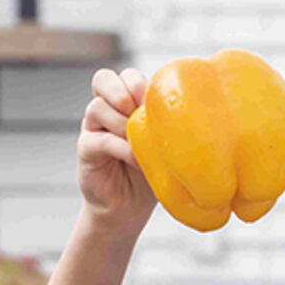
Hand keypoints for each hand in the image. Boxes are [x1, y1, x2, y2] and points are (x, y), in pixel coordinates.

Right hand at [77, 67, 156, 228]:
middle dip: (124, 92)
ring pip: (98, 107)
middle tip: (139, 114)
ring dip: (123, 123)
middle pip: (103, 79)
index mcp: (126, 104)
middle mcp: (106, 111)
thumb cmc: (151, 174)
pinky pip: (99, 139)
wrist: (129, 208)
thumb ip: (169, 126)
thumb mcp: (165, 146)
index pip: (126, 76)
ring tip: (140, 145)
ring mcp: (93, 128)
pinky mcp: (86, 149)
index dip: (139, 84)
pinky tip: (137, 161)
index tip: (157, 107)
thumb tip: (198, 111)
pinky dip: (121, 148)